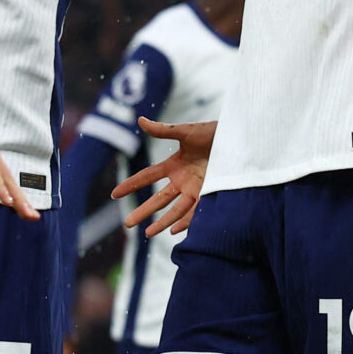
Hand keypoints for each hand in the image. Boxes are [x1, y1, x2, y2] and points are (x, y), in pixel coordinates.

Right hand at [0, 76, 38, 218]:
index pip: (2, 181)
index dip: (13, 196)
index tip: (24, 213)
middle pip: (9, 181)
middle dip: (21, 201)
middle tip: (33, 218)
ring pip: (4, 177)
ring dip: (15, 195)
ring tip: (25, 213)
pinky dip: (0, 184)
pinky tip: (6, 200)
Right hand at [110, 119, 214, 236]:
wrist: (238, 139)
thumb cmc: (212, 132)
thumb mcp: (185, 131)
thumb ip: (163, 130)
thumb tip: (140, 120)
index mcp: (173, 165)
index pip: (147, 177)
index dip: (131, 184)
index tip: (114, 194)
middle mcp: (182, 180)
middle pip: (158, 199)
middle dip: (143, 211)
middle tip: (127, 224)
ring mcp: (195, 188)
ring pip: (175, 209)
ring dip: (162, 221)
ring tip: (149, 233)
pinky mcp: (209, 193)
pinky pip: (195, 211)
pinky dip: (186, 221)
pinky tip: (174, 231)